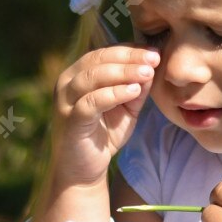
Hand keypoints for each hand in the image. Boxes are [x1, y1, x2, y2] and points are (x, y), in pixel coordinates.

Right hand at [48, 46, 159, 188]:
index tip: (155, 52)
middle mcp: (67, 83)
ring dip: (123, 72)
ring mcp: (65, 101)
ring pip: (92, 77)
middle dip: (129, 58)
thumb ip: (137, 87)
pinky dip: (113, 94)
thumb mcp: (126, 107)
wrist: (84, 171)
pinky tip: (133, 91)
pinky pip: (91, 102)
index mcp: (78, 75)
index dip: (130, 50)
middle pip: (98, 60)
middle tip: (154, 59)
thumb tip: (152, 64)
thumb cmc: (104, 135)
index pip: (104, 53)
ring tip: (147, 72)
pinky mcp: (70, 120)